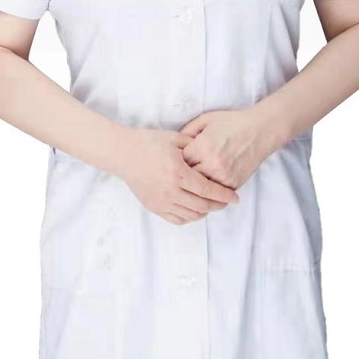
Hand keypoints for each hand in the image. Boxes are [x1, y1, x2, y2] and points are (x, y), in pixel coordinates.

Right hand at [118, 127, 240, 225]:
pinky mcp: (154, 206)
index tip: (236, 197)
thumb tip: (210, 154)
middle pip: (202, 205)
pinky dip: (190, 218)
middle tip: (227, 201)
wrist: (122, 153)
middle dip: (218, 205)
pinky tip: (195, 210)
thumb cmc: (148, 142)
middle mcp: (171, 190)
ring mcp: (161, 201)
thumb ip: (194, 146)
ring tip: (212, 204)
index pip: (207, 189)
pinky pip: (176, 219)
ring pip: (191, 215)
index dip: (224, 195)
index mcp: (178, 172)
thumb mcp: (174, 138)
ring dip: (205, 212)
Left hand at [179, 108, 272, 190]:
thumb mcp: (206, 120)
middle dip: (183, 175)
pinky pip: (215, 193)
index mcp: (203, 147)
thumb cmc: (231, 123)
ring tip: (191, 181)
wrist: (259, 131)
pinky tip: (206, 184)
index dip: (176, 161)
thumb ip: (187, 132)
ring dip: (195, 185)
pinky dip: (210, 189)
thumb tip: (173, 146)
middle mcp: (212, 164)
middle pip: (188, 178)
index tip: (176, 160)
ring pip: (200, 189)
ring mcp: (224, 176)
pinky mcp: (233, 184)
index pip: (179, 162)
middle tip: (181, 172)